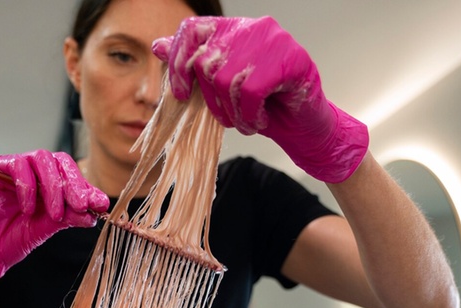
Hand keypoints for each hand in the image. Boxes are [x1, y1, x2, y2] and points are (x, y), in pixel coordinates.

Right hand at [0, 150, 108, 289]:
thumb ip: (66, 218)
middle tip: (81, 205)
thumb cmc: (7, 243)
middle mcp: (33, 175)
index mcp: (48, 188)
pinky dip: (27, 185)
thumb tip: (94, 212)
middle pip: (60, 162)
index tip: (101, 204)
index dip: (88, 188)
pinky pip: (16, 164)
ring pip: (41, 158)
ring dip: (53, 186)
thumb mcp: (43, 231)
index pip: (72, 177)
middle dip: (74, 183)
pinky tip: (27, 208)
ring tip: (54, 213)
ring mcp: (13, 171)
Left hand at [153, 16, 368, 182]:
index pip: (191, 30)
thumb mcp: (219, 89)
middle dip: (212, 100)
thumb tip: (157, 45)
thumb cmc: (263, 107)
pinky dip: (250, 115)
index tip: (182, 95)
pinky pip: (251, 90)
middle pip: (206, 62)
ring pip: (227, 79)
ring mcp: (274, 40)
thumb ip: (191, 66)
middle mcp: (252, 27)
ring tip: (247, 121)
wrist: (303, 127)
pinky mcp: (291, 59)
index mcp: (233, 29)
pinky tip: (260, 120)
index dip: (178, 63)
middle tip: (229, 117)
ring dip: (233, 112)